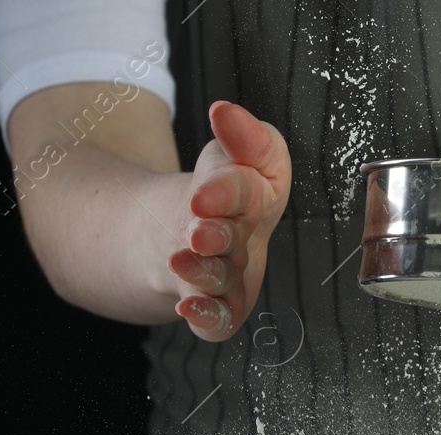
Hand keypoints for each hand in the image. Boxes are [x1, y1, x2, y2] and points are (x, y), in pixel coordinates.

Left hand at [170, 101, 291, 341]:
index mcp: (260, 194)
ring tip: (180, 258)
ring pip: (224, 277)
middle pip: (238, 234)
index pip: (252, 186)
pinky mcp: (223, 307)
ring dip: (204, 270)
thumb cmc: (221, 191)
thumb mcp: (231, 153)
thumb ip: (239, 135)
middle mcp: (250, 237)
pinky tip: (185, 306)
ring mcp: (236, 275)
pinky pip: (219, 318)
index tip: (201, 192)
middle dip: (219, 232)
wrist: (199, 235)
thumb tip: (223, 110)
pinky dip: (206, 316)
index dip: (227, 190)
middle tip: (198, 229)